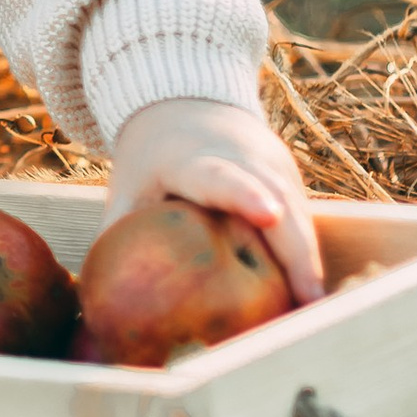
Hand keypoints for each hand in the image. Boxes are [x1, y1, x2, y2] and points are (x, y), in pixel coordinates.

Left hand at [104, 96, 321, 303]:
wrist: (186, 106)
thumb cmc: (151, 162)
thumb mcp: (127, 189)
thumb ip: (117, 236)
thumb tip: (97, 301)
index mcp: (194, 158)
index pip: (221, 176)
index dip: (244, 195)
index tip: (268, 215)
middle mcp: (244, 157)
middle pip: (279, 202)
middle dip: (298, 250)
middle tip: (311, 300)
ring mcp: (274, 166)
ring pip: (300, 215)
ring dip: (310, 261)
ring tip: (318, 310)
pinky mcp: (291, 179)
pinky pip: (304, 221)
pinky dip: (308, 257)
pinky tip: (311, 298)